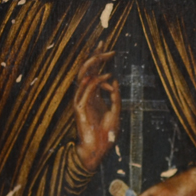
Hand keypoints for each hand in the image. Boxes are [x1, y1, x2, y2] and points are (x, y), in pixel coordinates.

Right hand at [73, 41, 120, 171]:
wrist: (98, 150)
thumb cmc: (106, 134)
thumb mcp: (115, 112)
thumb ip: (115, 97)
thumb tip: (113, 79)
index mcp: (94, 95)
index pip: (95, 73)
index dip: (100, 60)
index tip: (109, 49)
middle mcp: (86, 96)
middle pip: (88, 71)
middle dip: (95, 57)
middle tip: (104, 45)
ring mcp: (81, 101)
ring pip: (83, 78)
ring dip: (92, 67)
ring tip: (101, 57)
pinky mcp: (79, 109)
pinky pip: (85, 93)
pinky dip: (94, 84)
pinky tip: (104, 77)